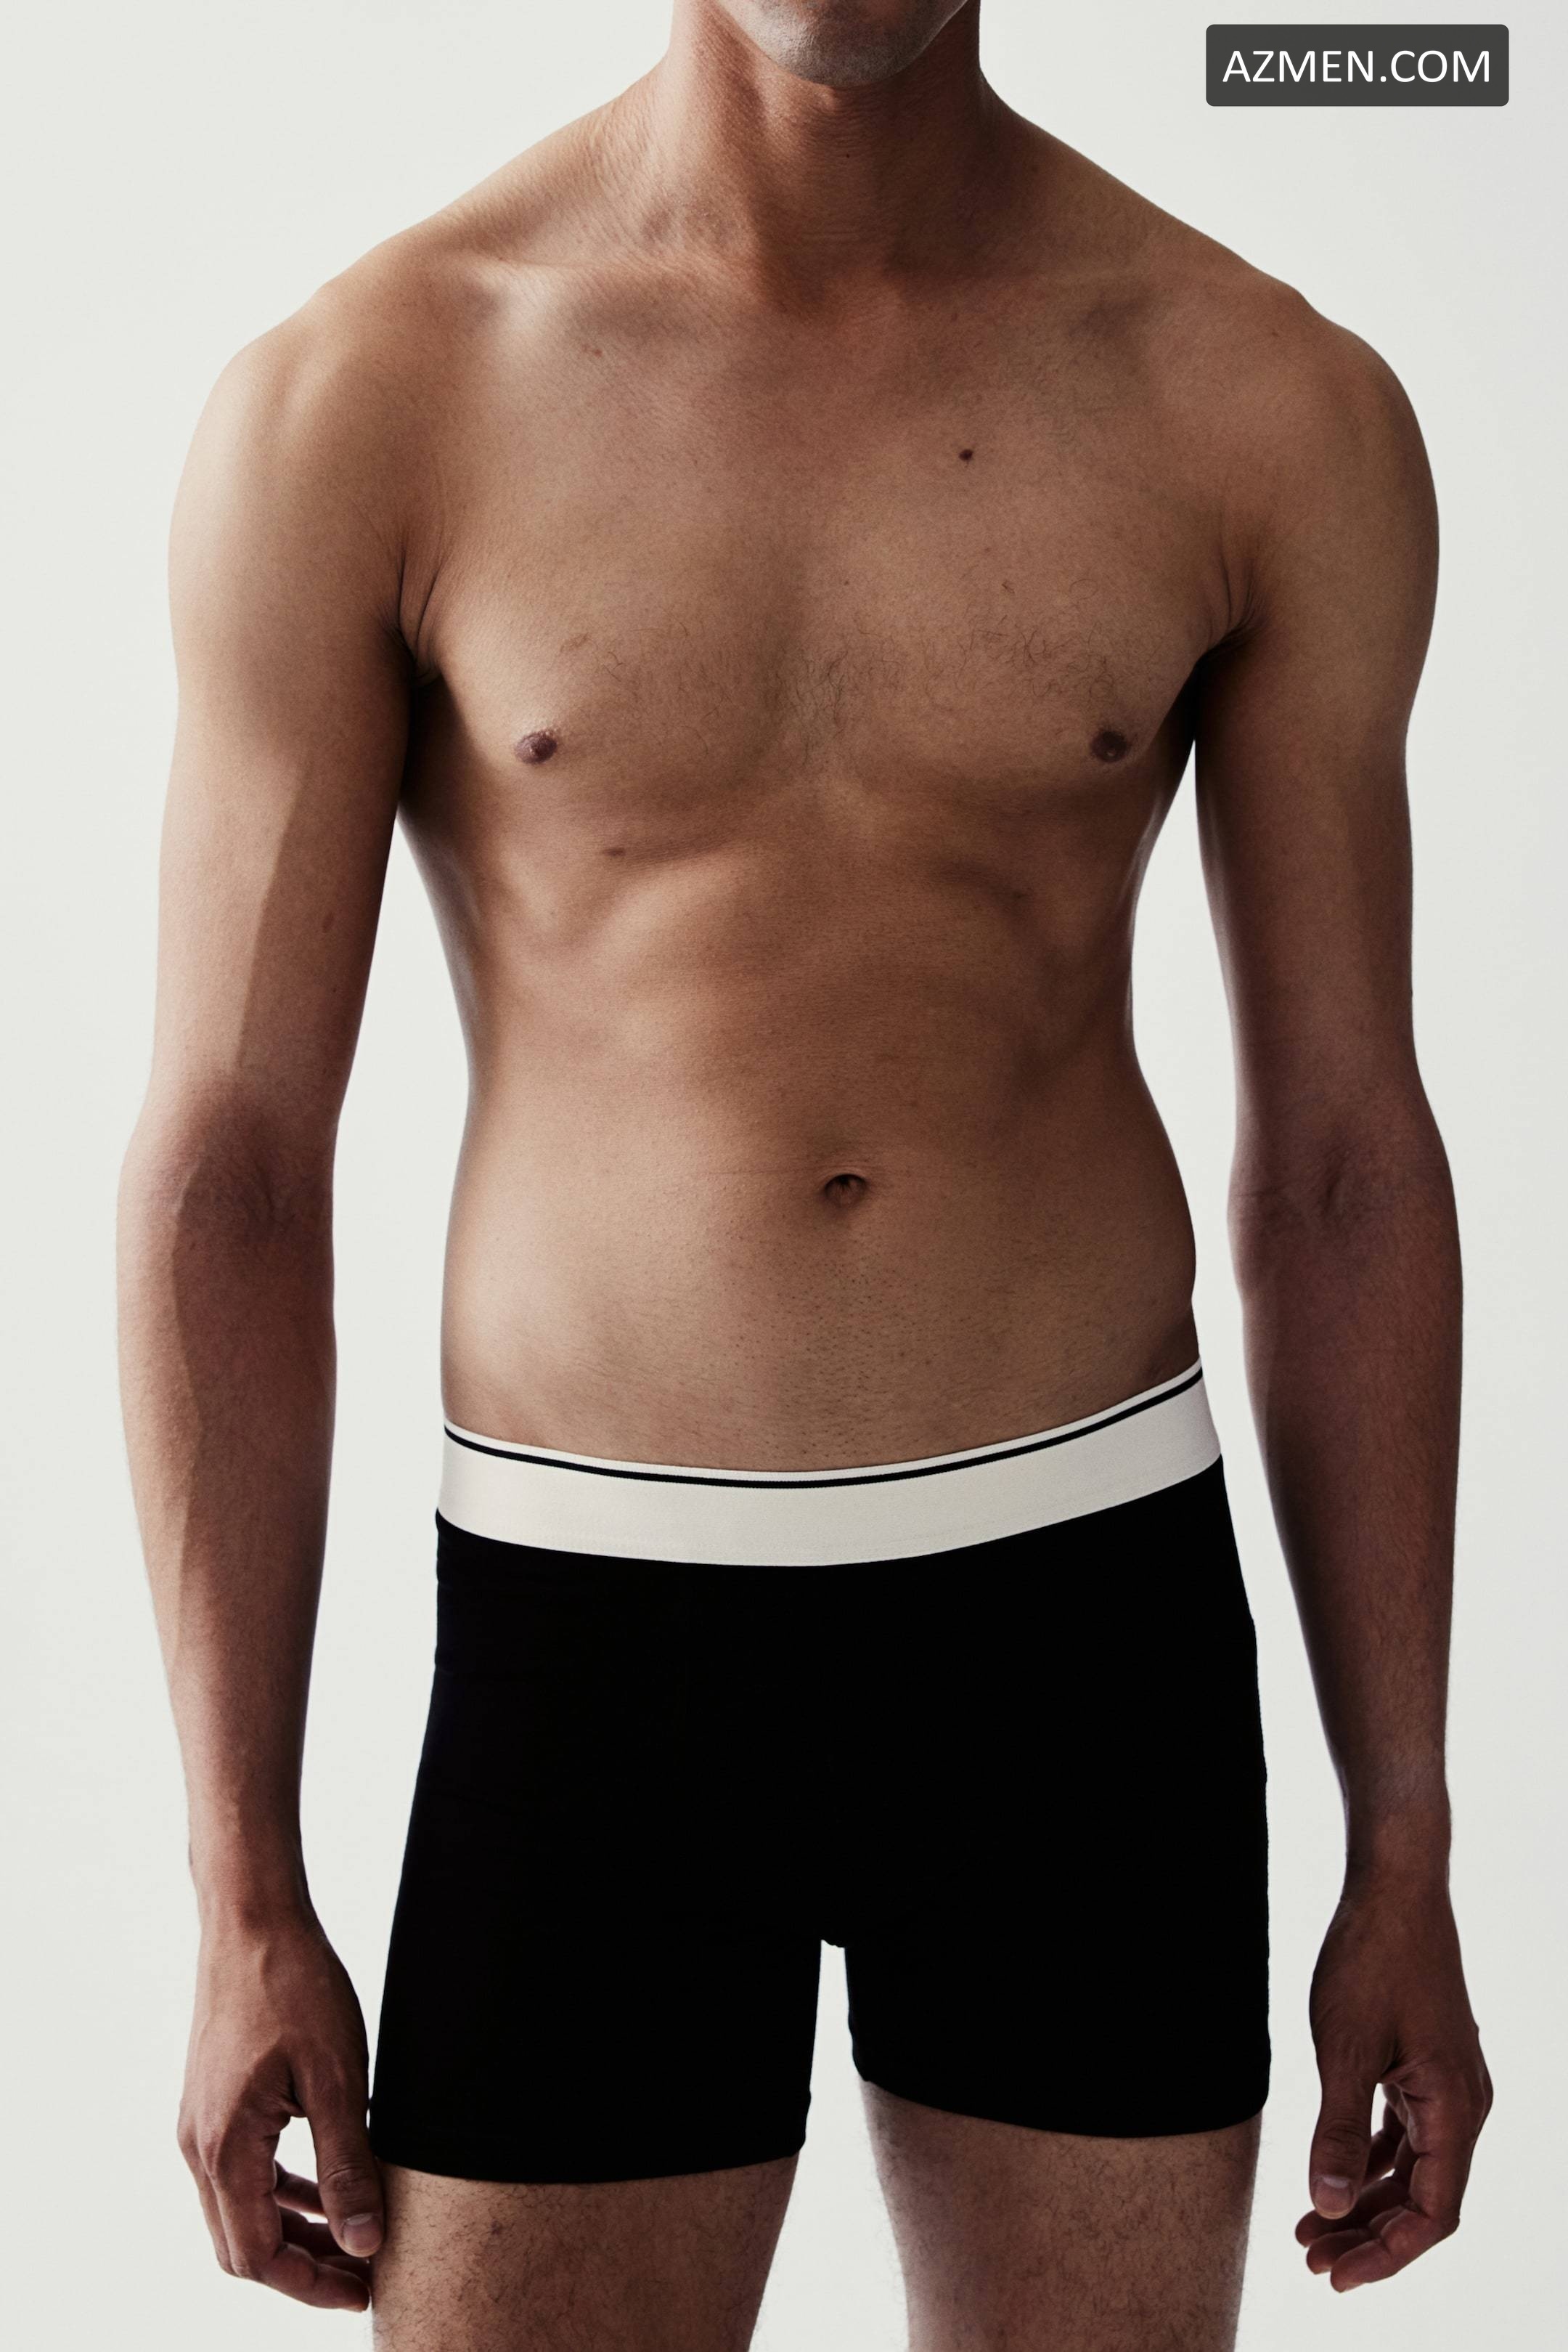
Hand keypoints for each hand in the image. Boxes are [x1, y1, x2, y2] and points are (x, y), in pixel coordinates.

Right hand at [178, 1910, 383, 2309]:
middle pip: (242, 2246)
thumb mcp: (338, 2080)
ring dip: (292, 2233)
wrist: (252, 1919)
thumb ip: (347, 2167)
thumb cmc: (296, 1987)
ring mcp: (200, 2124)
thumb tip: (363, 2244)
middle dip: (301, 2269)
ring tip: (351, 2240)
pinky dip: (280, 2193)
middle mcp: (199, 2146)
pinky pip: (241, 2172)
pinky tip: (322, 2189)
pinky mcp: (213, 2103)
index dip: (309, 2285)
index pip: (257, 2256)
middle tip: (362, 2274)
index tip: (361, 2292)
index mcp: (225, 2148)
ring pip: (241, 2211)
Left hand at [1298, 1871, 1490, 2289]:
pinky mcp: (1426, 2064)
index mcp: (1456, 2108)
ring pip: (1412, 2168)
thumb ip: (1336, 2130)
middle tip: (1310, 2259)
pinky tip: (1334, 2179)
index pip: (1431, 2214)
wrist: (1394, 1885)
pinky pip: (1405, 2134)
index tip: (1333, 2276)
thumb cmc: (1372, 1959)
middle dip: (1368, 2236)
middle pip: (1423, 2199)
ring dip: (1366, 2202)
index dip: (1385, 2254)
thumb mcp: (1344, 2048)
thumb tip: (1327, 2206)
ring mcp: (1447, 2084)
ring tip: (1311, 2229)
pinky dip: (1370, 2161)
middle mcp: (1463, 2104)